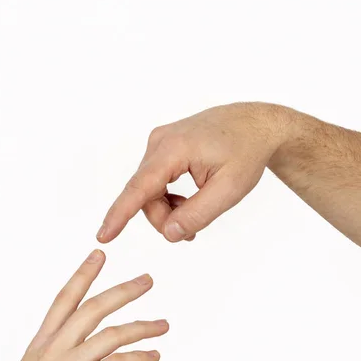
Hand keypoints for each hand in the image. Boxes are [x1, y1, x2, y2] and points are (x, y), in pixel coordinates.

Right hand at [0, 250, 167, 360]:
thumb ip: (56, 356)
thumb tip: (78, 353)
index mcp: (43, 340)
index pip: (65, 297)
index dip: (83, 274)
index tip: (99, 254)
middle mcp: (56, 346)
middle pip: (94, 307)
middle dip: (123, 291)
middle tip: (147, 280)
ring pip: (111, 333)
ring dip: (141, 327)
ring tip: (164, 325)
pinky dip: (138, 357)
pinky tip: (153, 356)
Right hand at [97, 102, 295, 242]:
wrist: (256, 125)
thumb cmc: (247, 152)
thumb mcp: (229, 190)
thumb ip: (197, 214)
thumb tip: (168, 233)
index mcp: (174, 149)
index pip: (139, 188)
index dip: (120, 215)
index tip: (104, 235)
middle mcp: (160, 142)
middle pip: (145, 194)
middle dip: (164, 218)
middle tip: (191, 233)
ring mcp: (160, 142)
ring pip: (149, 189)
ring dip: (167, 208)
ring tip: (194, 215)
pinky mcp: (164, 146)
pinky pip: (155, 180)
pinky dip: (167, 197)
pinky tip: (187, 201)